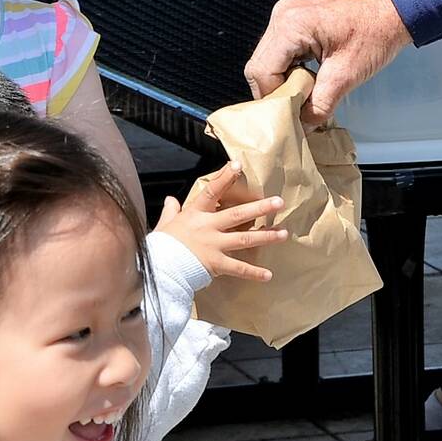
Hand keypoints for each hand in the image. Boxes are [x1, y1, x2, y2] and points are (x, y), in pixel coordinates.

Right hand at [154, 162, 288, 282]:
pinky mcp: (216, 264)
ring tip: (284, 234)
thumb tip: (170, 199)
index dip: (225, 177)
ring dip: (266, 236)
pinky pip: (238, 268)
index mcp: (195, 214)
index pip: (211, 191)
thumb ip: (170, 211)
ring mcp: (214, 245)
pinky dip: (253, 273)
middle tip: (279, 202)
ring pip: (245, 238)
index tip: (238, 165)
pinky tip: (268, 275)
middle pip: (238, 214)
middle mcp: (208, 227)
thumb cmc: (161, 246)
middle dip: (260, 207)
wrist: (157, 268)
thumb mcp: (164, 224)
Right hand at [245, 0, 412, 126]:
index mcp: (290, 25)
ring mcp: (285, 16)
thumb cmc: (375, 36)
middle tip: (300, 106)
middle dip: (277, 91)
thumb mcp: (346, 77)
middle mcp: (281, 17)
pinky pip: (279, 52)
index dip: (275, 98)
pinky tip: (309, 78)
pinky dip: (289, 70)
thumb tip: (301, 126)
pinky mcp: (293, 21)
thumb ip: (319, 105)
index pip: (261, 72)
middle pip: (259, 66)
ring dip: (283, 82)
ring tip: (308, 91)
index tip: (293, 114)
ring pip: (267, 61)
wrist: (392, 13)